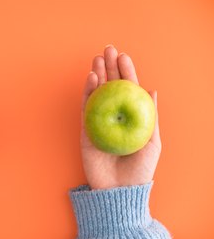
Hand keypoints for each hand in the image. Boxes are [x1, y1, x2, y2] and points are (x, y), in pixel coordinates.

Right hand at [81, 45, 160, 189]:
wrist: (118, 189)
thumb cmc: (139, 168)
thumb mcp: (152, 142)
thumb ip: (150, 116)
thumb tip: (151, 91)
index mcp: (131, 117)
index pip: (128, 90)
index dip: (126, 72)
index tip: (123, 56)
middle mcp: (114, 116)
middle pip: (111, 87)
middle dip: (109, 67)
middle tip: (107, 50)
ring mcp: (99, 121)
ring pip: (97, 93)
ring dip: (97, 75)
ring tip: (97, 59)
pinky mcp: (86, 129)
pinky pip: (86, 107)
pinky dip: (87, 92)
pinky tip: (90, 78)